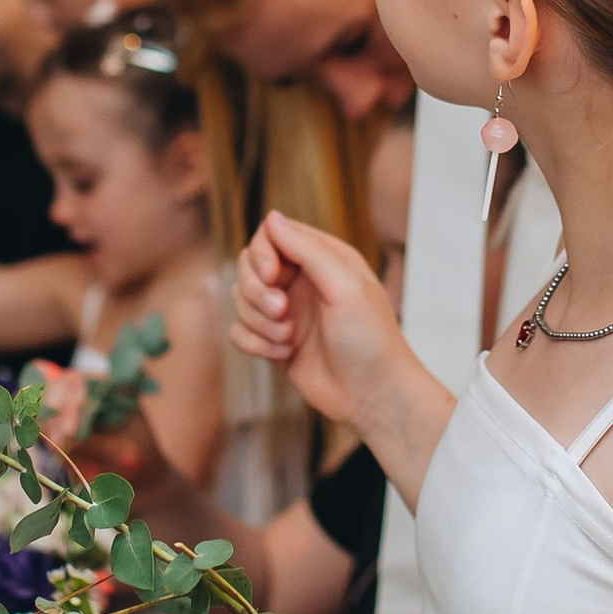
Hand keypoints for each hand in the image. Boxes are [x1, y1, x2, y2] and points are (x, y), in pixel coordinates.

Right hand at [232, 212, 408, 431]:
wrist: (373, 396)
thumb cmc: (369, 339)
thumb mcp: (345, 287)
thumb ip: (307, 250)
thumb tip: (271, 217)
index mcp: (323, 258)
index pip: (272, 235)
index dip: (262, 254)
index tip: (271, 276)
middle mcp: (301, 280)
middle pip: (249, 266)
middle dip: (256, 291)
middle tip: (282, 312)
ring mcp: (286, 312)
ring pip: (240, 300)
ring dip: (258, 321)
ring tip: (288, 339)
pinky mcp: (274, 341)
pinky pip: (240, 332)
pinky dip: (254, 344)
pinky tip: (282, 355)